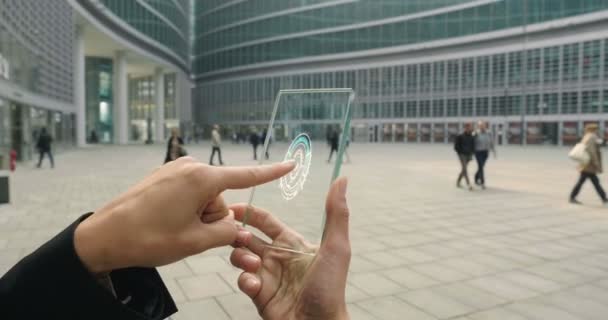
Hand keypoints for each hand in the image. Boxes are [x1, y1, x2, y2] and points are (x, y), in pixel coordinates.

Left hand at [74, 157, 294, 273]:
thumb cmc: (148, 239)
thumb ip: (226, 232)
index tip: (292, 164)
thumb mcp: (195, 241)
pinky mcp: (164, 174)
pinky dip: (185, 209)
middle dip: (212, 217)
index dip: (272, 172)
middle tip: (186, 232)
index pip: (246, 176)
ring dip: (197, 215)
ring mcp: (175, 168)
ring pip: (204, 196)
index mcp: (201, 178)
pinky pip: (188, 192)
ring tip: (171, 227)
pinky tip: (164, 220)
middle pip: (221, 196)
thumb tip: (236, 227)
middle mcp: (190, 166)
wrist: (103, 237)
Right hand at [230, 178, 349, 319]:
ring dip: (241, 257)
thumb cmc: (331, 288)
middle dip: (237, 233)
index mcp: (292, 243)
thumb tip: (342, 179)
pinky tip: (256, 287)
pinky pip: (243, 280)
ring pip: (240, 256)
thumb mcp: (336, 248)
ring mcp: (267, 276)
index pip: (265, 220)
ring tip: (254, 266)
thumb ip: (336, 213)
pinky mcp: (259, 294)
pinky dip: (245, 280)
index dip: (250, 212)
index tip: (233, 206)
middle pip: (247, 236)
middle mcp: (277, 257)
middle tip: (234, 234)